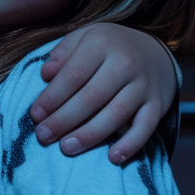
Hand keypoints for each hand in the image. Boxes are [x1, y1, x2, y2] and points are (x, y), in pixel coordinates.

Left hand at [29, 24, 176, 163]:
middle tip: (43, 136)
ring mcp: (144, 85)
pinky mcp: (159, 104)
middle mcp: (125, 63)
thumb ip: (62, 53)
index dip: (51, 98)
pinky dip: (131, 144)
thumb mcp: (83, 37)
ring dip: (89, 135)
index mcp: (101, 44)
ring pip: (115, 114)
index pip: (72, 75)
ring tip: (67, 148)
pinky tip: (113, 157)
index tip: (35, 116)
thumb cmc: (109, 47)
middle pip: (91, 97)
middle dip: (64, 120)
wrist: (154, 49)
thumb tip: (46, 76)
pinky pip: (145, 127)